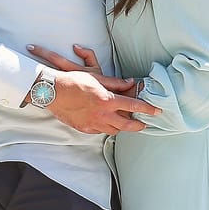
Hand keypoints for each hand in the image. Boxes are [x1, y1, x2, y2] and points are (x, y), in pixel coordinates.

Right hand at [26, 43, 158, 134]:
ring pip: (113, 131)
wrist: (52, 92)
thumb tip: (129, 83)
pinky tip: (106, 123)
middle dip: (138, 125)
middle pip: (127, 125)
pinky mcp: (84, 128)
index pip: (134, 106)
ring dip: (122, 127)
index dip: (147, 109)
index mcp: (107, 100)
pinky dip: (106, 128)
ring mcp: (92, 123)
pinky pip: (100, 131)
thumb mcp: (96, 78)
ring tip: (125, 124)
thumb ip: (115, 83)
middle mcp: (102, 114)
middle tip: (144, 124)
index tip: (157, 111)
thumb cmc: (73, 82)